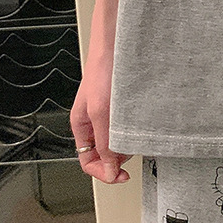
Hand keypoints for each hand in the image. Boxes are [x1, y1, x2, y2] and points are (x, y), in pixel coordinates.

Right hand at [71, 49, 133, 183]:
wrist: (117, 46)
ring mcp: (110, 115)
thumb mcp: (100, 112)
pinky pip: (127, 128)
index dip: (104, 172)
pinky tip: (140, 126)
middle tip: (132, 150)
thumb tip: (109, 170)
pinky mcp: (124, 107)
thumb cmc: (102, 72)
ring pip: (118, 141)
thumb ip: (103, 143)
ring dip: (128, 143)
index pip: (88, 162)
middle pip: (105, 154)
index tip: (121, 175)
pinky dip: (134, 131)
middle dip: (118, 157)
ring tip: (135, 134)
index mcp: (82, 126)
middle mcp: (94, 123)